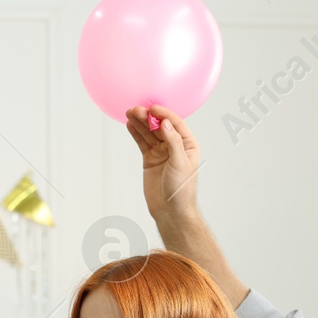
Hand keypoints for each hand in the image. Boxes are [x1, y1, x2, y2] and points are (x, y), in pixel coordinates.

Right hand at [125, 104, 201, 226]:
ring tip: (129, 113)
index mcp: (187, 144)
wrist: (170, 209)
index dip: (163, 114)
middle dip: (148, 117)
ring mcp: (161, 152)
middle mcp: (174, 145)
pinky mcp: (150, 159)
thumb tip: (165, 123)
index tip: (152, 108)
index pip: (175, 124)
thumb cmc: (181, 188)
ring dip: (140, 123)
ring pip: (149, 133)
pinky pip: (142, 143)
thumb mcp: (180, 163)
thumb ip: (173, 142)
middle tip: (136, 109)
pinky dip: (136, 134)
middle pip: (160, 126)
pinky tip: (130, 125)